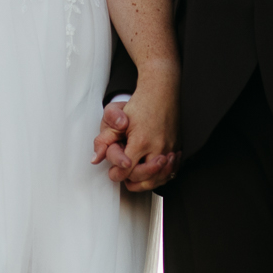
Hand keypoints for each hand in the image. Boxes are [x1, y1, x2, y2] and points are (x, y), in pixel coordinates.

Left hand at [91, 70, 180, 191]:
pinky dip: (162, 176)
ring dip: (146, 181)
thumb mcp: (117, 119)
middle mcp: (158, 146)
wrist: (162, 91)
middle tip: (124, 175)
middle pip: (144, 178)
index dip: (117, 174)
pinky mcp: (177, 147)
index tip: (113, 172)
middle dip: (131, 180)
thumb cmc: (141, 104)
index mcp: (141, 141)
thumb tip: (95, 159)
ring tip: (136, 178)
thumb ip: (104, 140)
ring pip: (159, 178)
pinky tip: (153, 173)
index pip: (126, 170)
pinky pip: (171, 171)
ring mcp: (170, 148)